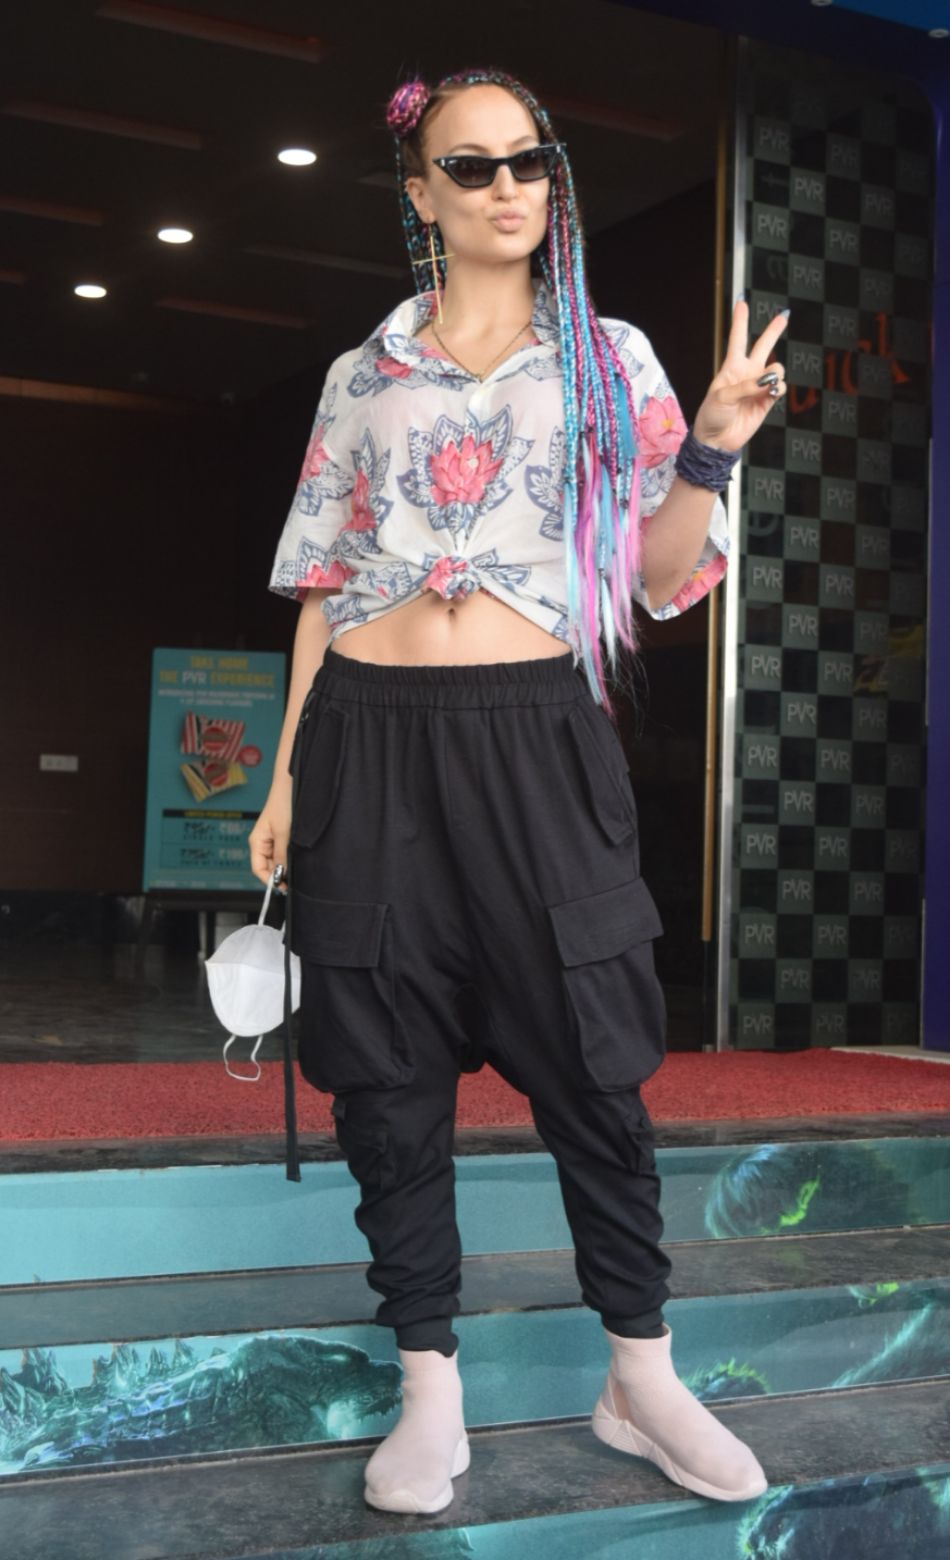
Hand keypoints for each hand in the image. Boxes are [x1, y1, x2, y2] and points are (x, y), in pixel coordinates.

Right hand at [248, 791, 291, 889]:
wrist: (291, 785)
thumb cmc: (283, 803)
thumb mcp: (283, 832)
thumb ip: (282, 855)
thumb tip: (283, 874)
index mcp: (257, 842)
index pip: (258, 869)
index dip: (270, 879)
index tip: (284, 886)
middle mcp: (263, 842)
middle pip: (268, 867)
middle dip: (280, 873)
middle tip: (295, 878)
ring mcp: (273, 840)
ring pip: (278, 861)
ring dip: (287, 864)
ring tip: (298, 863)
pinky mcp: (282, 836)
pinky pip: (284, 852)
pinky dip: (291, 856)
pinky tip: (299, 855)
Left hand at [691, 299, 788, 453]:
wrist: (717, 440)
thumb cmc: (712, 415)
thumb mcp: (722, 397)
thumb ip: (745, 386)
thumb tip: (768, 380)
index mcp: (731, 367)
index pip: (737, 339)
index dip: (740, 321)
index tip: (742, 302)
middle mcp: (747, 373)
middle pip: (763, 346)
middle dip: (774, 331)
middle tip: (784, 315)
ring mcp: (758, 386)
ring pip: (776, 368)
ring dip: (775, 372)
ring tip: (767, 384)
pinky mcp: (767, 401)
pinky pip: (780, 387)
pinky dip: (780, 387)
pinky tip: (773, 392)